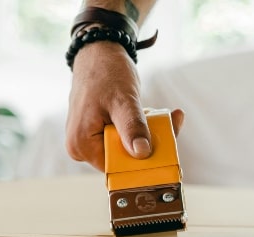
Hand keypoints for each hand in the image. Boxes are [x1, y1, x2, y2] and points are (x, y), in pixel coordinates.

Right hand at [66, 41, 183, 170]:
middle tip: (171, 122)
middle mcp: (81, 148)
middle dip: (150, 144)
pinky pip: (124, 138)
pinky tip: (153, 113)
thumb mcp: (123, 100)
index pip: (117, 167)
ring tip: (163, 114)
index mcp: (81, 145)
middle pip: (123, 159)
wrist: (98, 52)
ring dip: (148, 134)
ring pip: (127, 148)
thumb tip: (142, 153)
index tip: (168, 146)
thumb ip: (132, 127)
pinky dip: (141, 128)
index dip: (143, 161)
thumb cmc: (106, 72)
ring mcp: (89, 140)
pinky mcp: (99, 132)